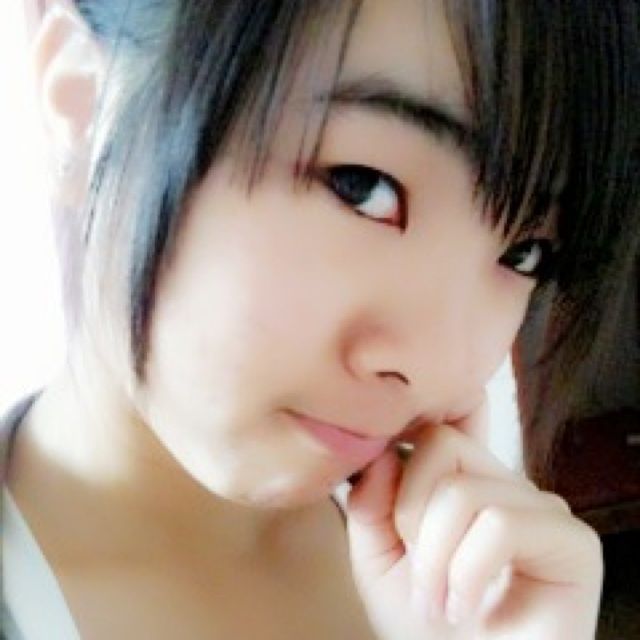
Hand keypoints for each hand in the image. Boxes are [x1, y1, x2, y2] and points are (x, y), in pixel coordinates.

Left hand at [343, 402, 602, 638]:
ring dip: (434, 559)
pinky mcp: (573, 543)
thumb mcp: (378, 560)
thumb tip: (382, 456)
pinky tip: (465, 609)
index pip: (431, 427)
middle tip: (416, 577)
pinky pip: (501, 524)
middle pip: (441, 444)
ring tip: (437, 603)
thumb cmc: (426, 627)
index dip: (397, 461)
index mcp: (465, 479)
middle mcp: (506, 484)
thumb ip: (371, 505)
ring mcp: (541, 509)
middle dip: (409, 514)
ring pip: (465, 490)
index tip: (388, 522)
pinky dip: (468, 572)